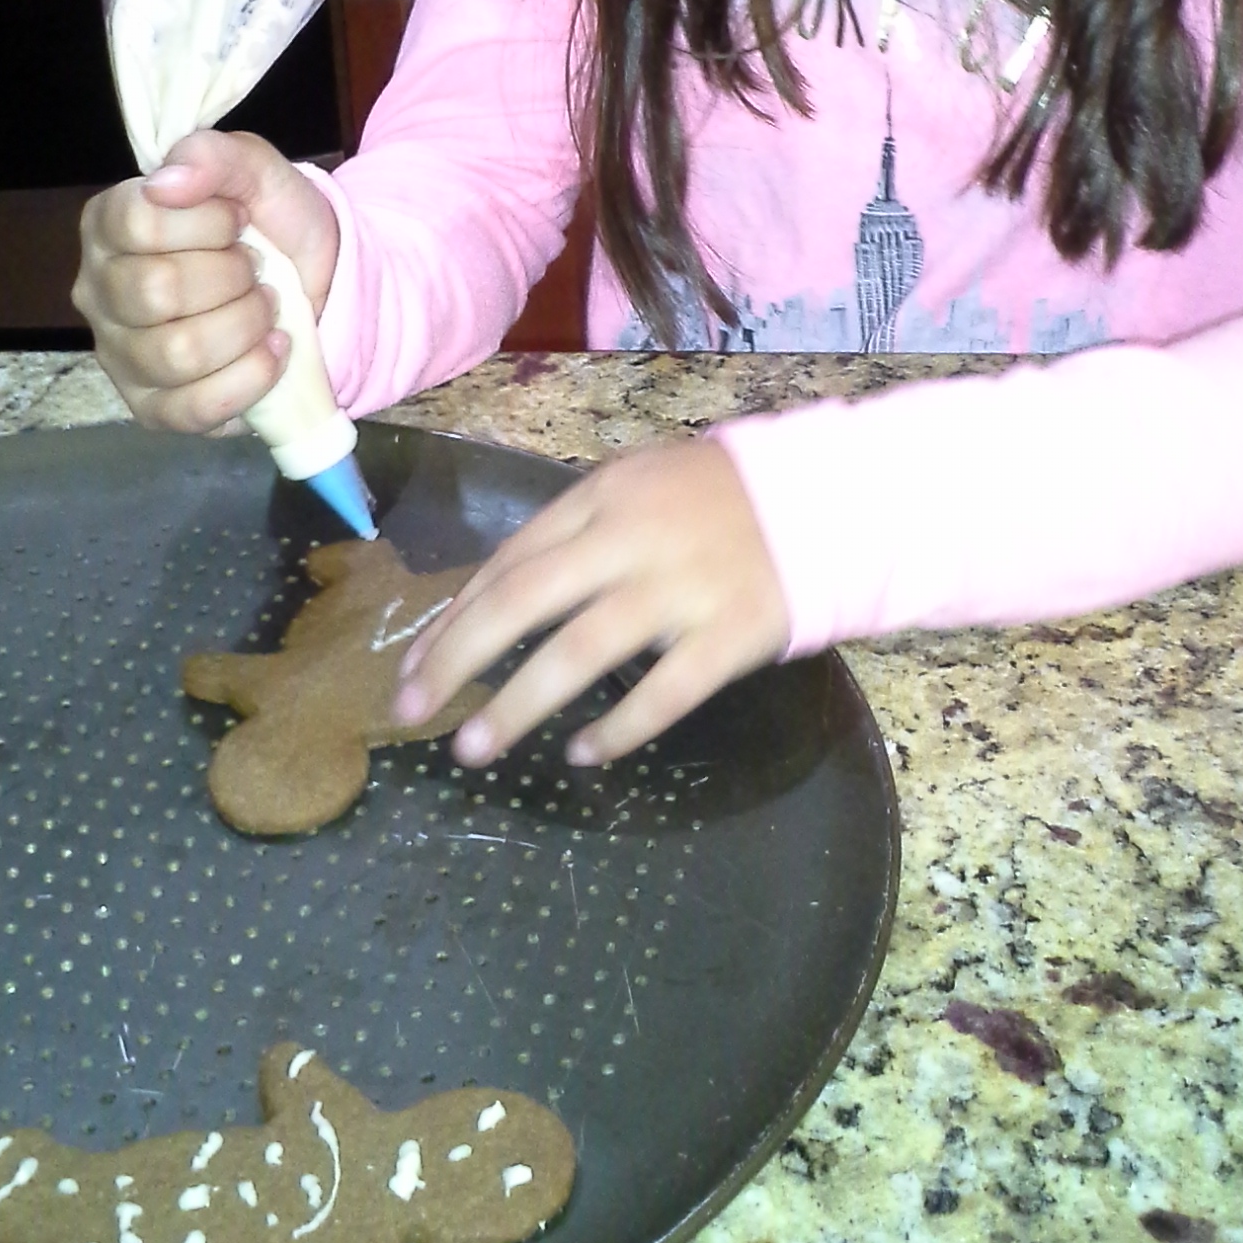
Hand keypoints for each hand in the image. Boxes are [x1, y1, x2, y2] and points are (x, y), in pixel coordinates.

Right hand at [72, 129, 339, 434]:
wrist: (317, 283)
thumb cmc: (269, 224)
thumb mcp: (255, 171)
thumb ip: (214, 157)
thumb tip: (167, 182)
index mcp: (108, 225)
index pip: (138, 222)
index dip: (207, 222)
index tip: (239, 220)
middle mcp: (98, 292)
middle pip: (157, 291)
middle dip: (232, 277)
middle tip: (256, 270)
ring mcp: (120, 357)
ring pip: (178, 353)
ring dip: (245, 326)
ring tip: (266, 308)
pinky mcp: (152, 409)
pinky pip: (194, 408)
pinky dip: (250, 378)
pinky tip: (273, 351)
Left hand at [392, 439, 790, 765]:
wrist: (830, 498)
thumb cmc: (720, 499)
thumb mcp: (638, 487)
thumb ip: (576, 532)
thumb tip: (496, 593)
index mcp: (603, 498)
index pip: (510, 560)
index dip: (455, 616)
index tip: (415, 662)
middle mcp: (631, 540)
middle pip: (524, 599)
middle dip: (458, 656)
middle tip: (411, 706)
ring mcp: (681, 588)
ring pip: (580, 650)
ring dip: (519, 702)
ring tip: (472, 745)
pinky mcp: (730, 633)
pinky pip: (664, 692)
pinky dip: (619, 727)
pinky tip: (583, 754)